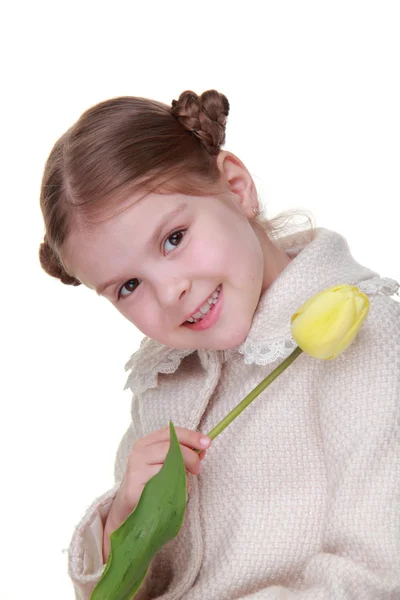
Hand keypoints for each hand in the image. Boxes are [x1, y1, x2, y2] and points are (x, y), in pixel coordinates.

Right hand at [103, 426, 210, 561]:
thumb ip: (185, 454)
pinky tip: (176, 494)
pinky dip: (175, 489)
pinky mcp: (134, 490)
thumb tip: (204, 447)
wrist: (129, 510)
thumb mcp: (167, 465)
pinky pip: (163, 486)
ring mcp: (135, 471)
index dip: (190, 436)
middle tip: (198, 469)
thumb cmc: (152, 484)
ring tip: (185, 484)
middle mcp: (138, 453)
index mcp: (146, 443)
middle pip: (170, 447)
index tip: (207, 442)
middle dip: (190, 456)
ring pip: (168, 466)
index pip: (170, 432)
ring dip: (183, 476)